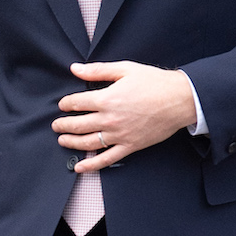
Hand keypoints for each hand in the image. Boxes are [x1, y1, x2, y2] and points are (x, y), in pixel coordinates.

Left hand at [52, 60, 197, 172]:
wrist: (180, 100)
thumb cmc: (154, 82)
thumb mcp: (125, 69)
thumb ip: (97, 70)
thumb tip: (75, 68)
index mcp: (107, 99)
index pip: (77, 103)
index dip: (66, 104)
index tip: (63, 104)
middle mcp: (110, 119)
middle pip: (78, 125)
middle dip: (63, 125)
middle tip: (55, 125)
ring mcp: (119, 135)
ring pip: (88, 143)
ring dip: (71, 142)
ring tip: (62, 140)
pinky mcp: (130, 146)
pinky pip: (106, 159)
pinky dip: (91, 165)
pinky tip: (79, 167)